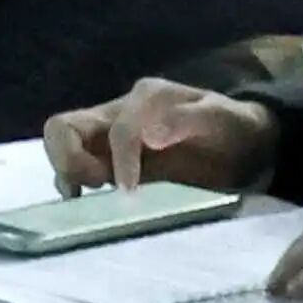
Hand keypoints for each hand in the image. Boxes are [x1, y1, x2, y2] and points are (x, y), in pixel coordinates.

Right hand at [42, 80, 271, 199]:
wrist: (240, 144)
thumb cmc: (230, 127)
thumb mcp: (219, 118)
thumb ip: (186, 120)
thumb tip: (150, 135)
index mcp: (146, 98)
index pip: (117, 129)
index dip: (121, 159)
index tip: (130, 191)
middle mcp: (118, 114)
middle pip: (63, 127)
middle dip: (68, 158)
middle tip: (96, 185)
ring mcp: (108, 138)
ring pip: (62, 147)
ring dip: (67, 172)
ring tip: (90, 196)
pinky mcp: (108, 162)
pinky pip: (75, 169)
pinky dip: (73, 184)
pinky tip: (87, 204)